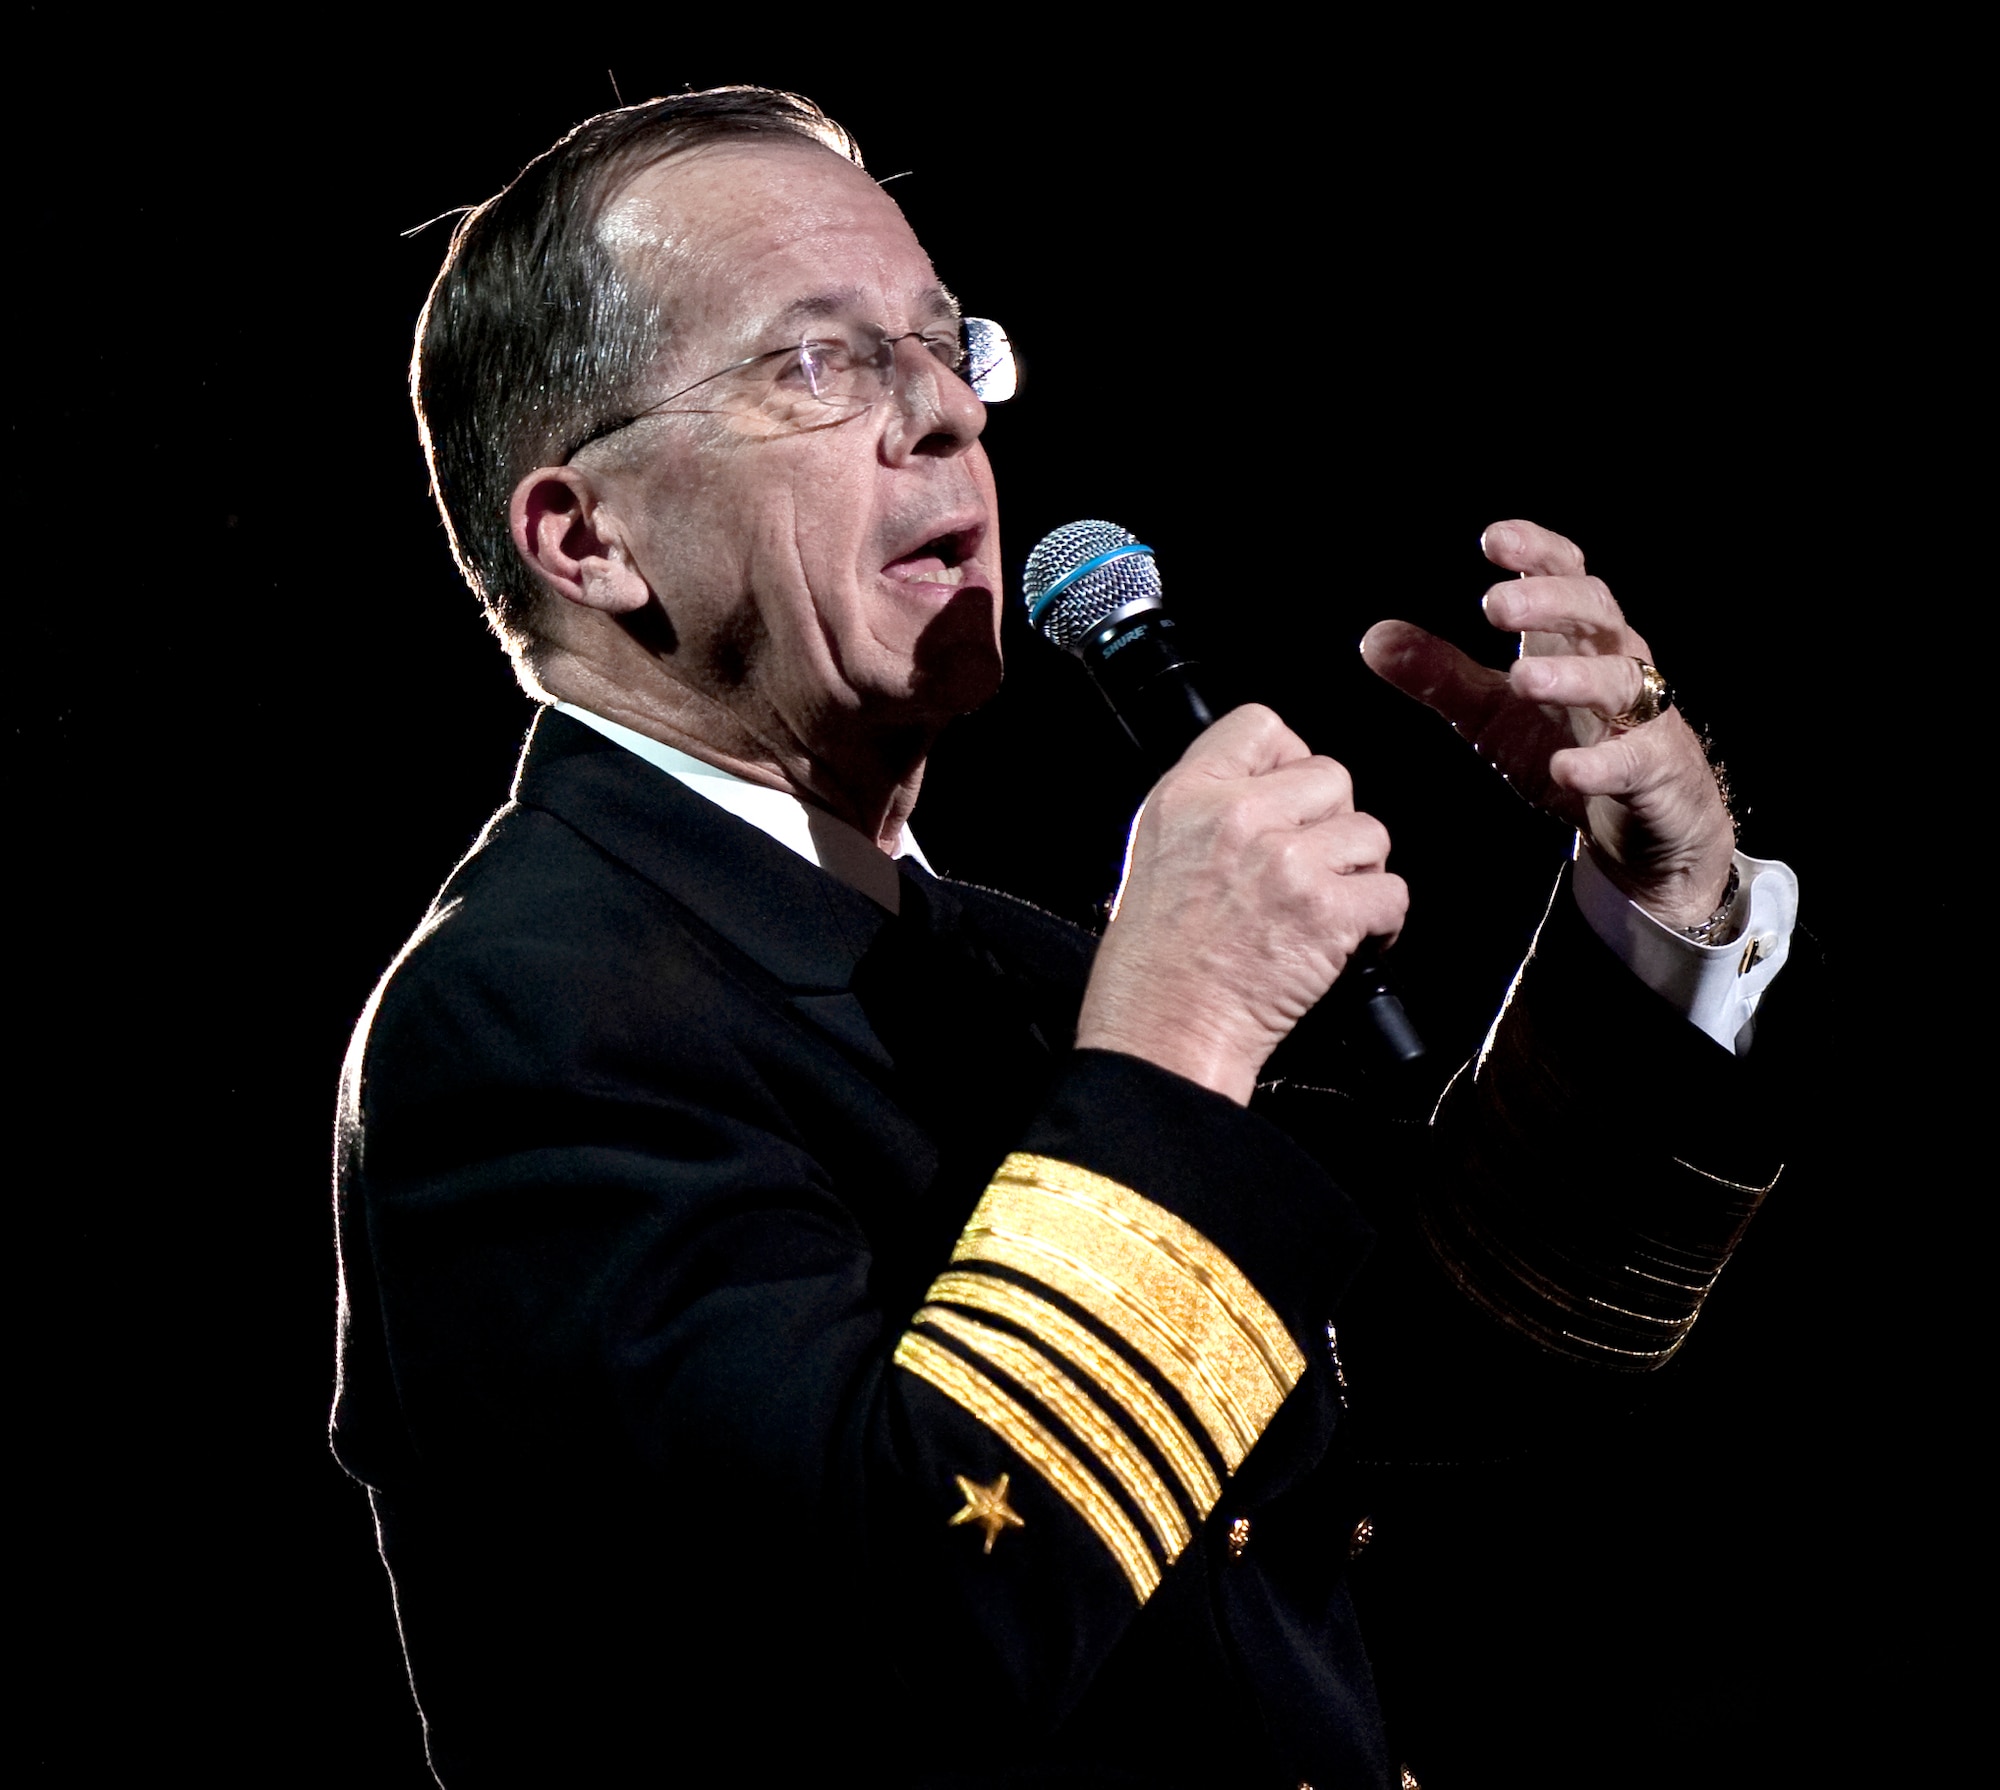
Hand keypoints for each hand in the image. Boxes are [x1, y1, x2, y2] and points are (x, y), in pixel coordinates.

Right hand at [1076, 705, 1408, 1105]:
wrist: (1164, 1026)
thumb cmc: (1156, 956)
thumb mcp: (1157, 847)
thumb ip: (1211, 803)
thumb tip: (1275, 786)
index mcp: (1190, 793)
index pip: (1264, 725)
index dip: (1289, 761)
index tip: (1290, 800)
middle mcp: (1239, 816)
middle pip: (1332, 776)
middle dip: (1330, 824)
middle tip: (1307, 867)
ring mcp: (1286, 862)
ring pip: (1370, 834)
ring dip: (1358, 873)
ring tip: (1324, 905)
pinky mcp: (1326, 912)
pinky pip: (1391, 893)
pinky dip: (1380, 923)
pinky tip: (1347, 940)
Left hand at [1360, 518, 1733, 928]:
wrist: (1642, 819)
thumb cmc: (1566, 742)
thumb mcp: (1491, 712)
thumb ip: (1438, 676)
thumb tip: (1372, 638)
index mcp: (1571, 637)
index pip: (1565, 574)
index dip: (1535, 553)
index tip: (1492, 540)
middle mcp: (1614, 661)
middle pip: (1595, 612)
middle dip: (1549, 603)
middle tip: (1494, 606)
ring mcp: (1642, 714)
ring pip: (1618, 680)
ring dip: (1572, 677)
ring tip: (1523, 678)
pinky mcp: (1654, 770)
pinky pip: (1632, 761)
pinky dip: (1599, 764)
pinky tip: (1566, 769)